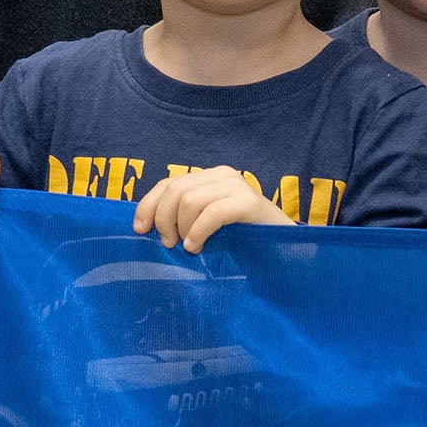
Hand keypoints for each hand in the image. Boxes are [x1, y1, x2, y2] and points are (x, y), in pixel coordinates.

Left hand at [136, 166, 282, 252]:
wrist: (286, 250)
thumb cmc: (243, 241)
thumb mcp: (208, 226)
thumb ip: (185, 217)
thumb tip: (147, 226)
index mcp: (209, 178)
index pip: (168, 183)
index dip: (148, 205)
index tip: (140, 229)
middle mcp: (222, 175)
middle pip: (175, 189)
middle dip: (163, 218)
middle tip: (167, 243)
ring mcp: (237, 187)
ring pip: (190, 200)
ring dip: (182, 228)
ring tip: (188, 248)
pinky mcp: (250, 203)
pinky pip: (212, 213)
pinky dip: (199, 232)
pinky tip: (197, 247)